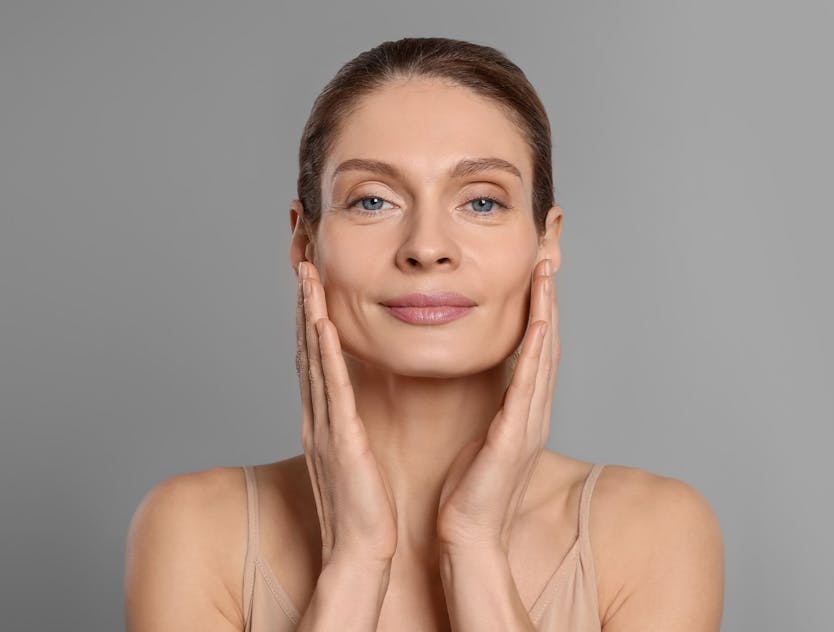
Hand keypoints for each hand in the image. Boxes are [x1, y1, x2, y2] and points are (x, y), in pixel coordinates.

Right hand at [296, 261, 398, 566]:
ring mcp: (323, 426)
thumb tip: (353, 409)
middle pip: (306, 348)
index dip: (309, 316)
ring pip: (313, 358)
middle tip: (301, 262)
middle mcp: (316, 416)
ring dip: (308, 314)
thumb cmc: (363, 507)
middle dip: (304, 303)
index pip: (314, 358)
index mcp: (323, 420)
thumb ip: (349, 427)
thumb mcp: (354, 457)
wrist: (359, 550)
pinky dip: (324, 353)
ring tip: (307, 276)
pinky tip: (322, 323)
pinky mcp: (339, 439)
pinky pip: (332, 388)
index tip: (312, 282)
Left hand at [435, 258, 559, 554]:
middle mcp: (533, 411)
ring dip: (547, 311)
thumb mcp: (482, 439)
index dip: (538, 309)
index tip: (534, 273)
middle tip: (548, 258)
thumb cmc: (470, 490)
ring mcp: (529, 422)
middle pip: (548, 343)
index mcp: (523, 411)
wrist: (468, 535)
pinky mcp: (516, 436)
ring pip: (545, 355)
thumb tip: (485, 385)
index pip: (535, 349)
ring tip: (547, 273)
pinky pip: (529, 384)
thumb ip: (490, 410)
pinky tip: (540, 321)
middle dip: (548, 299)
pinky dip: (537, 350)